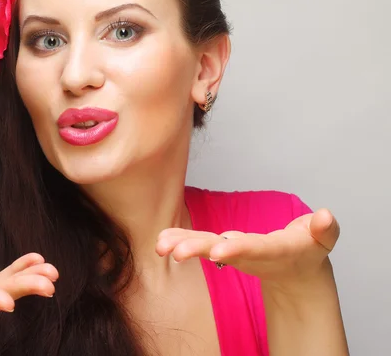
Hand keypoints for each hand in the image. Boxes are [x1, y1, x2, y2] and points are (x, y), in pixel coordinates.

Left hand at [155, 208, 339, 285]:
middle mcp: (250, 254)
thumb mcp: (323, 239)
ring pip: (207, 247)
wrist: (296, 269)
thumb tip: (326, 217)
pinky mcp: (225, 248)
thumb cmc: (308, 248)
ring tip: (160, 246)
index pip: (254, 248)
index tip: (218, 251)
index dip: (237, 249)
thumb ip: (324, 229)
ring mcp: (235, 252)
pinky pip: (201, 243)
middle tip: (176, 253)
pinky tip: (162, 240)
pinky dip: (182, 240)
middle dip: (199, 249)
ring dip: (183, 245)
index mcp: (274, 251)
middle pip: (223, 251)